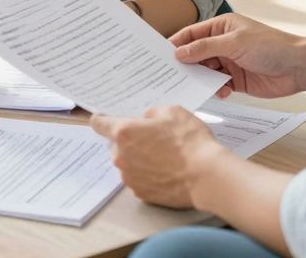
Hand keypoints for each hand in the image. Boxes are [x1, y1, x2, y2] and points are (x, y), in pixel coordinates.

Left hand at [91, 106, 229, 208]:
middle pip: (116, 145)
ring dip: (139, 159)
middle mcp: (121, 157)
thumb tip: (146, 120)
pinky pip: (139, 179)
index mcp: (124, 133)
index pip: (99, 123)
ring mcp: (130, 178)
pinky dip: (148, 175)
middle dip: (130, 141)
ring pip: (128, 163)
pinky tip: (167, 171)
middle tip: (153, 139)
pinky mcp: (141, 193)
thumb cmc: (189, 141)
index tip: (104, 119)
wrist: (206, 175)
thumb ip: (151, 114)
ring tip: (165, 157)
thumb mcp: (172, 112)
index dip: (102, 119)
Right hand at [171, 14, 305, 98]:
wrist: (298, 67)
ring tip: (195, 87)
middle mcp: (223, 43)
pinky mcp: (237, 80)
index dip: (176, 44)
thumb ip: (204, 48)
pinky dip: (217, 90)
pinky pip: (218, 85)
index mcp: (221, 27)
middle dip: (186, 65)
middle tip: (170, 76)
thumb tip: (179, 53)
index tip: (160, 56)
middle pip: (196, 54)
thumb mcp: (233, 43)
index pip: (192, 34)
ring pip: (205, 71)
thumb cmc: (270, 46)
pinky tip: (223, 92)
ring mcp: (229, 62)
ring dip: (202, 79)